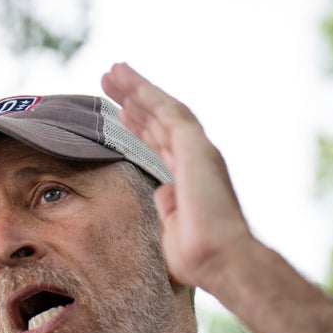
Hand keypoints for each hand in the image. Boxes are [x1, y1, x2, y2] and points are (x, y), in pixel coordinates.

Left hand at [101, 63, 250, 293]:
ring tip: (113, 72)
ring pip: (163, 109)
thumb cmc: (200, 257)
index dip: (142, 126)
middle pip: (160, 121)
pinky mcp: (196, 147)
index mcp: (190, 177)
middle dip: (134, 101)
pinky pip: (169, 112)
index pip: (162, 144)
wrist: (222, 260)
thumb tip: (161, 193)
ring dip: (137, 89)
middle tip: (111, 81)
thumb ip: (168, 209)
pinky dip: (148, 95)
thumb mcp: (173, 230)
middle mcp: (196, 159)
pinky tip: (129, 83)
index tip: (122, 113)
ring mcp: (198, 150)